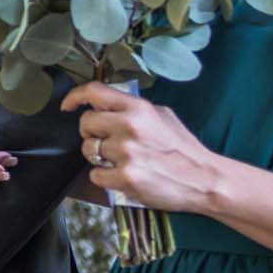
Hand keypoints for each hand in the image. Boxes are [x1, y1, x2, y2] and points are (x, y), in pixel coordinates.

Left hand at [63, 82, 223, 212]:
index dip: (75, 97)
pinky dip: (105, 178)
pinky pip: (95, 175)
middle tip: (107, 141)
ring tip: (119, 160)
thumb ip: (133, 109)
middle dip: (91, 133)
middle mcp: (129, 127)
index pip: (94, 92)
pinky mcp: (125, 179)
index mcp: (138, 108)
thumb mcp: (161, 116)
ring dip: (98, 156)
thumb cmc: (183, 148)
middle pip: (85, 123)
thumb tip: (106, 105)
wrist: (205, 180)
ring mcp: (126, 154)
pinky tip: (122, 176)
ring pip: (88, 150)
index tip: (67, 106)